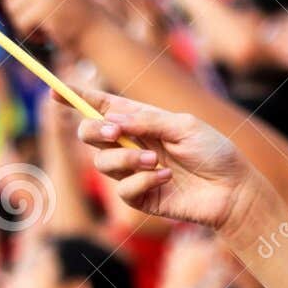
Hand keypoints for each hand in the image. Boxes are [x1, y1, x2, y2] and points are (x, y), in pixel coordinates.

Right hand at [77, 90, 270, 237]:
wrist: (233, 190)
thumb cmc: (214, 152)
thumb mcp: (183, 126)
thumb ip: (147, 121)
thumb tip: (113, 122)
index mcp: (141, 121)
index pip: (103, 106)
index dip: (77, 98)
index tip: (54, 89)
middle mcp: (132, 144)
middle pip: (90, 134)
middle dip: (94, 130)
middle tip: (114, 131)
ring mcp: (133, 172)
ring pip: (103, 162)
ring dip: (126, 158)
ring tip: (155, 160)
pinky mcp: (140, 198)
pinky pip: (123, 190)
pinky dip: (142, 181)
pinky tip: (166, 178)